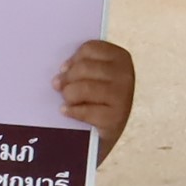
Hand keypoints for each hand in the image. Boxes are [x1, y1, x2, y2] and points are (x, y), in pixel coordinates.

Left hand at [57, 39, 136, 156]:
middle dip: (67, 79)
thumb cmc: (95, 100)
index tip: (64, 69)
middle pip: (83, 67)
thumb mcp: (93, 77)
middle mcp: (126, 74)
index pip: (90, 48)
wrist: (101, 136)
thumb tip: (60, 72)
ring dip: (69, 95)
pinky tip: (67, 112)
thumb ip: (82, 66)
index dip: (73, 59)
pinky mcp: (116, 118)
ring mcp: (123, 96)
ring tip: (66, 100)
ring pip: (82, 88)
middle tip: (58, 87)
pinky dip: (72, 112)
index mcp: (121, 58)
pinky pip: (84, 110)